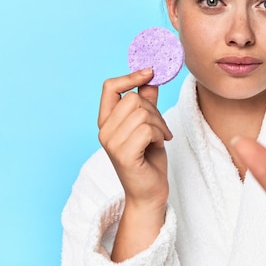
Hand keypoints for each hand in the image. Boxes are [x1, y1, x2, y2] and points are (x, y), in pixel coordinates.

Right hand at [98, 68, 172, 259]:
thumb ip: (146, 103)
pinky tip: (160, 144)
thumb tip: (151, 78)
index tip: (150, 72)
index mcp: (106, 121)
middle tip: (160, 128)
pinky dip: (159, 134)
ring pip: (142, 113)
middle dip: (154, 110)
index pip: (109, 87)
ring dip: (159, 124)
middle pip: (133, 99)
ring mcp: (111, 143)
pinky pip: (146, 129)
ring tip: (161, 137)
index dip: (130, 76)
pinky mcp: (123, 155)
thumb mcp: (148, 126)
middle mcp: (104, 131)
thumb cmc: (149, 160)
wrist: (150, 193)